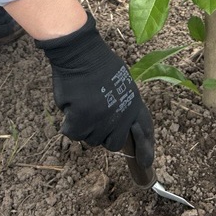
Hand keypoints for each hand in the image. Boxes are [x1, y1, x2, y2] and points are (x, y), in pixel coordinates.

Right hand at [36, 12, 153, 167]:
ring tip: (82, 103)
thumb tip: (123, 127)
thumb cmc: (98, 64)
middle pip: (112, 143)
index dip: (145, 148)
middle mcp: (121, 115)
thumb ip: (124, 105)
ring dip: (84, 127)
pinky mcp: (82, 120)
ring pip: (90, 140)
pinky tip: (72, 104)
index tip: (145, 163)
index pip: (144, 131)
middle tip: (94, 115)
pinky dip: (69, 122)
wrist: (81, 52)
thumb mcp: (123, 81)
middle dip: (103, 134)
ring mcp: (102, 119)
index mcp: (134, 103)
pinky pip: (73, 133)